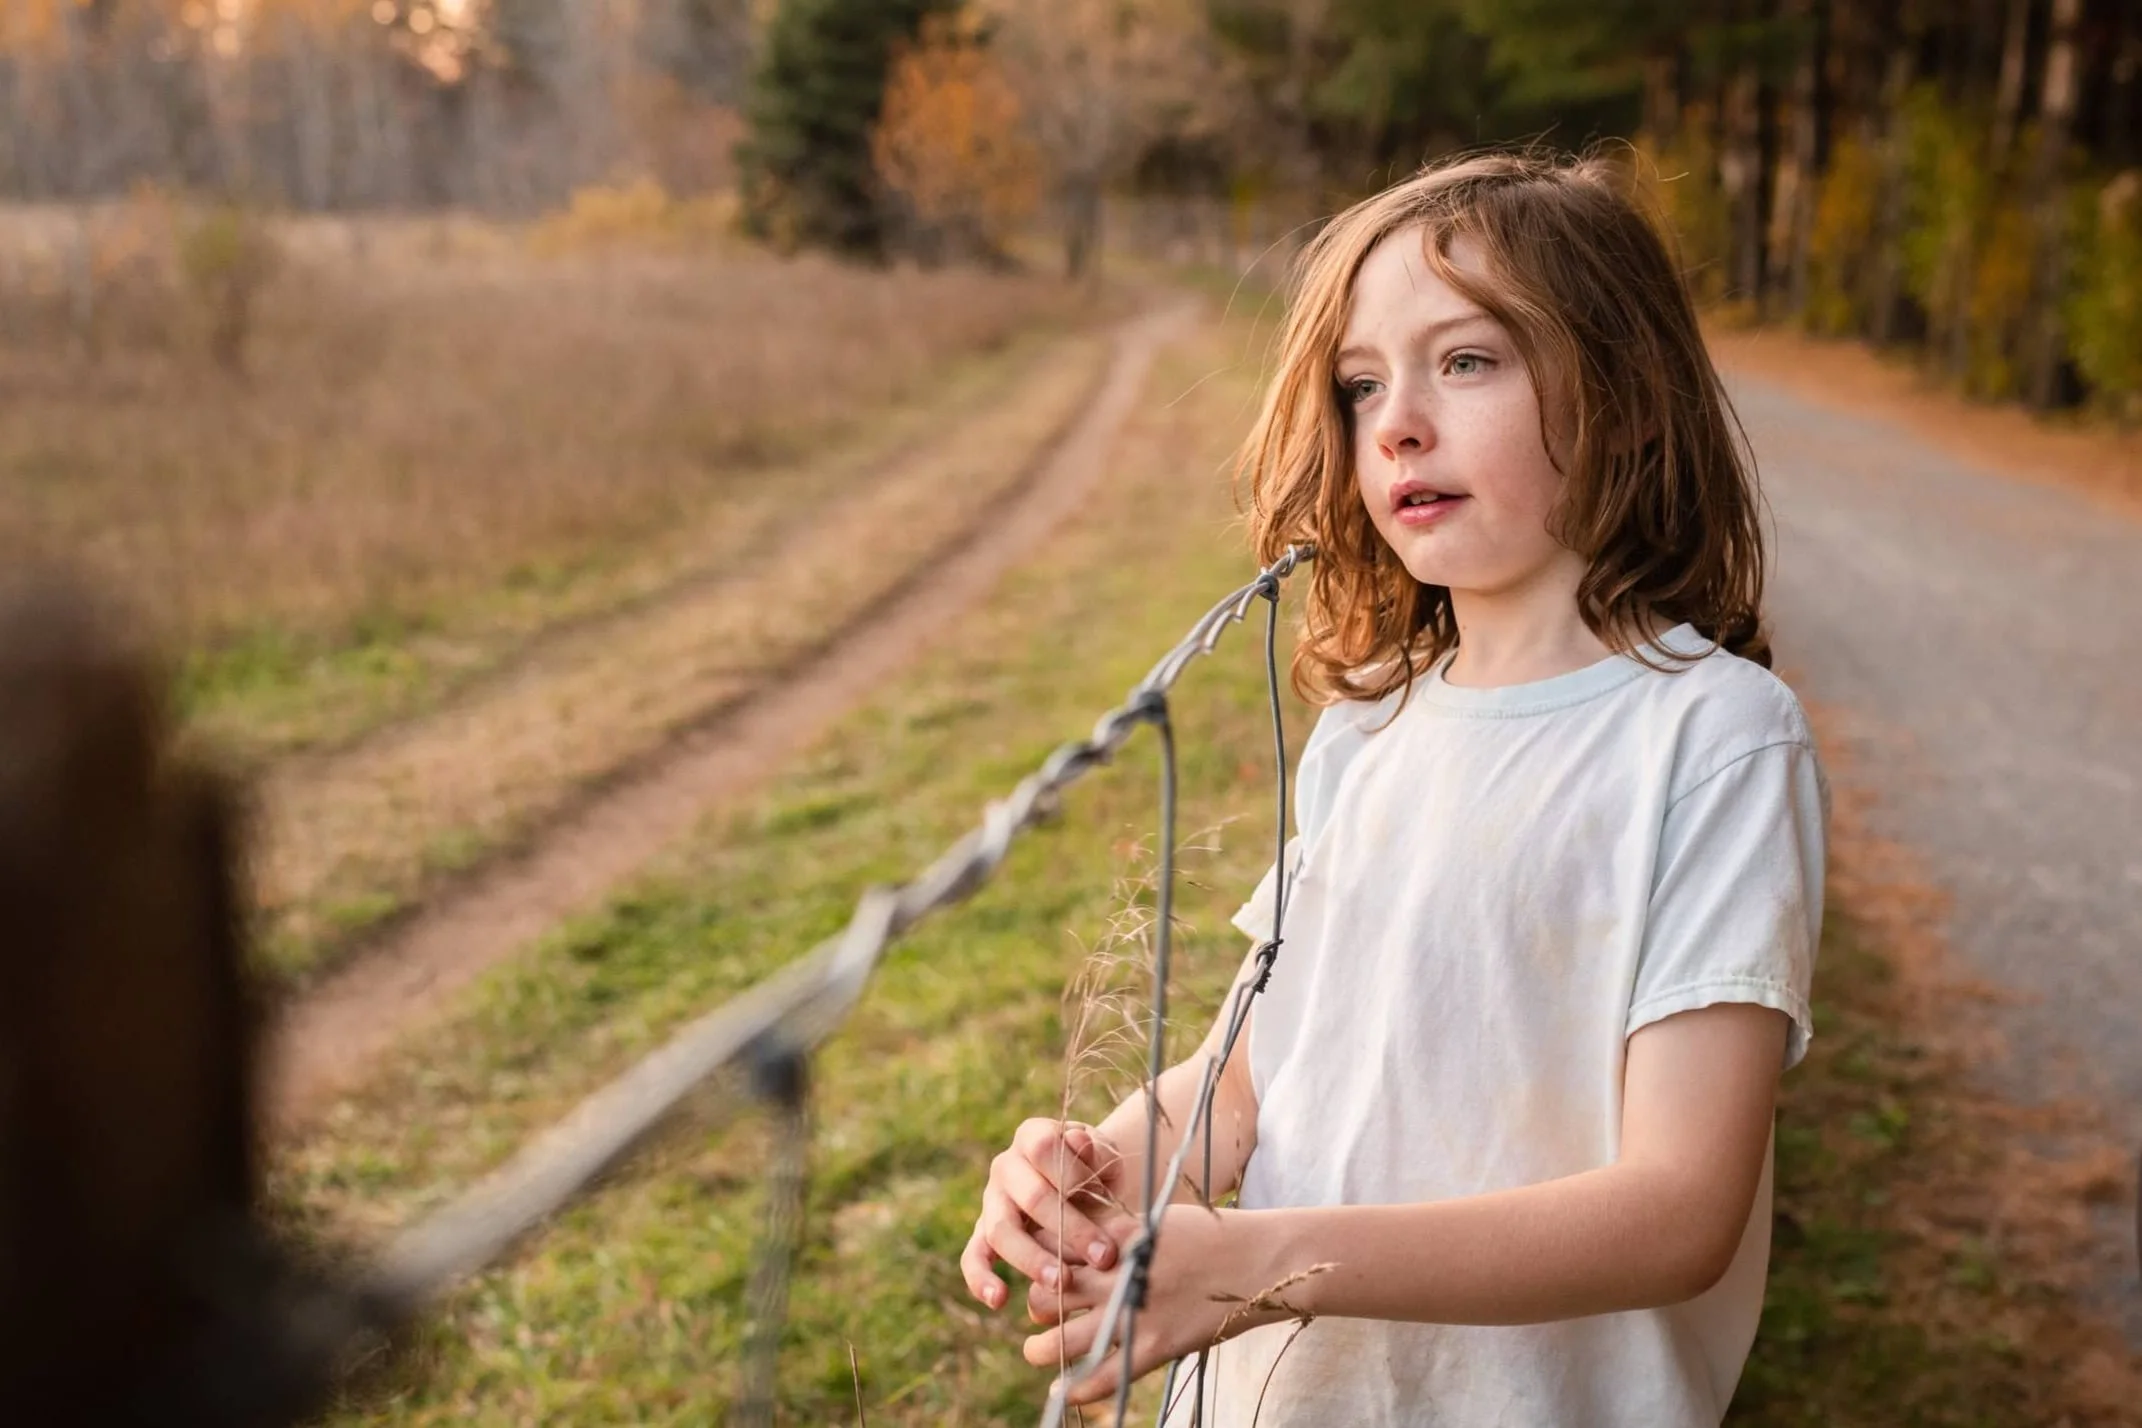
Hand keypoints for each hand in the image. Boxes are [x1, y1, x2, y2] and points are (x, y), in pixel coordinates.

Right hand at [960, 1119, 1131, 1314]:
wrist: (1087, 1188)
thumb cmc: (1096, 1171)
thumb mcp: (1104, 1155)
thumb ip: (1094, 1151)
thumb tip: (1079, 1142)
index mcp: (1034, 1137)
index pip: (1045, 1150)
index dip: (1074, 1175)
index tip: (1108, 1200)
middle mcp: (1006, 1166)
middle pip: (1030, 1196)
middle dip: (1070, 1229)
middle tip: (1103, 1258)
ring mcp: (991, 1201)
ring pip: (1001, 1230)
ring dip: (1033, 1259)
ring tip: (1062, 1284)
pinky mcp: (983, 1234)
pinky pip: (973, 1256)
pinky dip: (981, 1279)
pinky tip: (999, 1300)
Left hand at [1020, 1203, 1286, 1407]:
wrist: (1261, 1260)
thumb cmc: (1213, 1235)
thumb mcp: (1158, 1219)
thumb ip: (1119, 1233)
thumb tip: (1084, 1248)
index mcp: (1119, 1235)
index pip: (1054, 1245)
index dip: (1039, 1257)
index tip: (1041, 1266)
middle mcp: (1120, 1272)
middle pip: (1050, 1290)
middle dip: (1036, 1302)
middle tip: (1040, 1312)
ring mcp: (1137, 1311)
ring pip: (1064, 1339)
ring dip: (1040, 1348)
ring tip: (1036, 1349)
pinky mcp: (1157, 1345)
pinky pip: (1105, 1376)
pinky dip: (1078, 1387)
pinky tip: (1065, 1389)